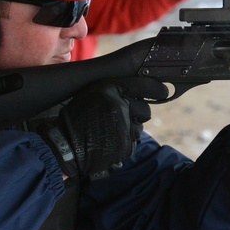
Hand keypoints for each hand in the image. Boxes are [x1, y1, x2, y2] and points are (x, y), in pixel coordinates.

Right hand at [38, 77, 167, 179]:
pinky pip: (133, 142)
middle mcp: (121, 105)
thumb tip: (138, 93)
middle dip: (138, 114)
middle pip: (146, 110)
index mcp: (112, 89)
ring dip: (130, 129)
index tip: (163, 92)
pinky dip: (124, 142)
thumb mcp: (92, 93)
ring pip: (140, 127)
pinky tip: (110, 140)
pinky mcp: (125, 144)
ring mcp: (124, 126)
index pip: (145, 85)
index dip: (157, 89)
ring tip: (111, 130)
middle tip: (122, 118)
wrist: (66, 144)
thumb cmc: (77, 117)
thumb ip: (114, 91)